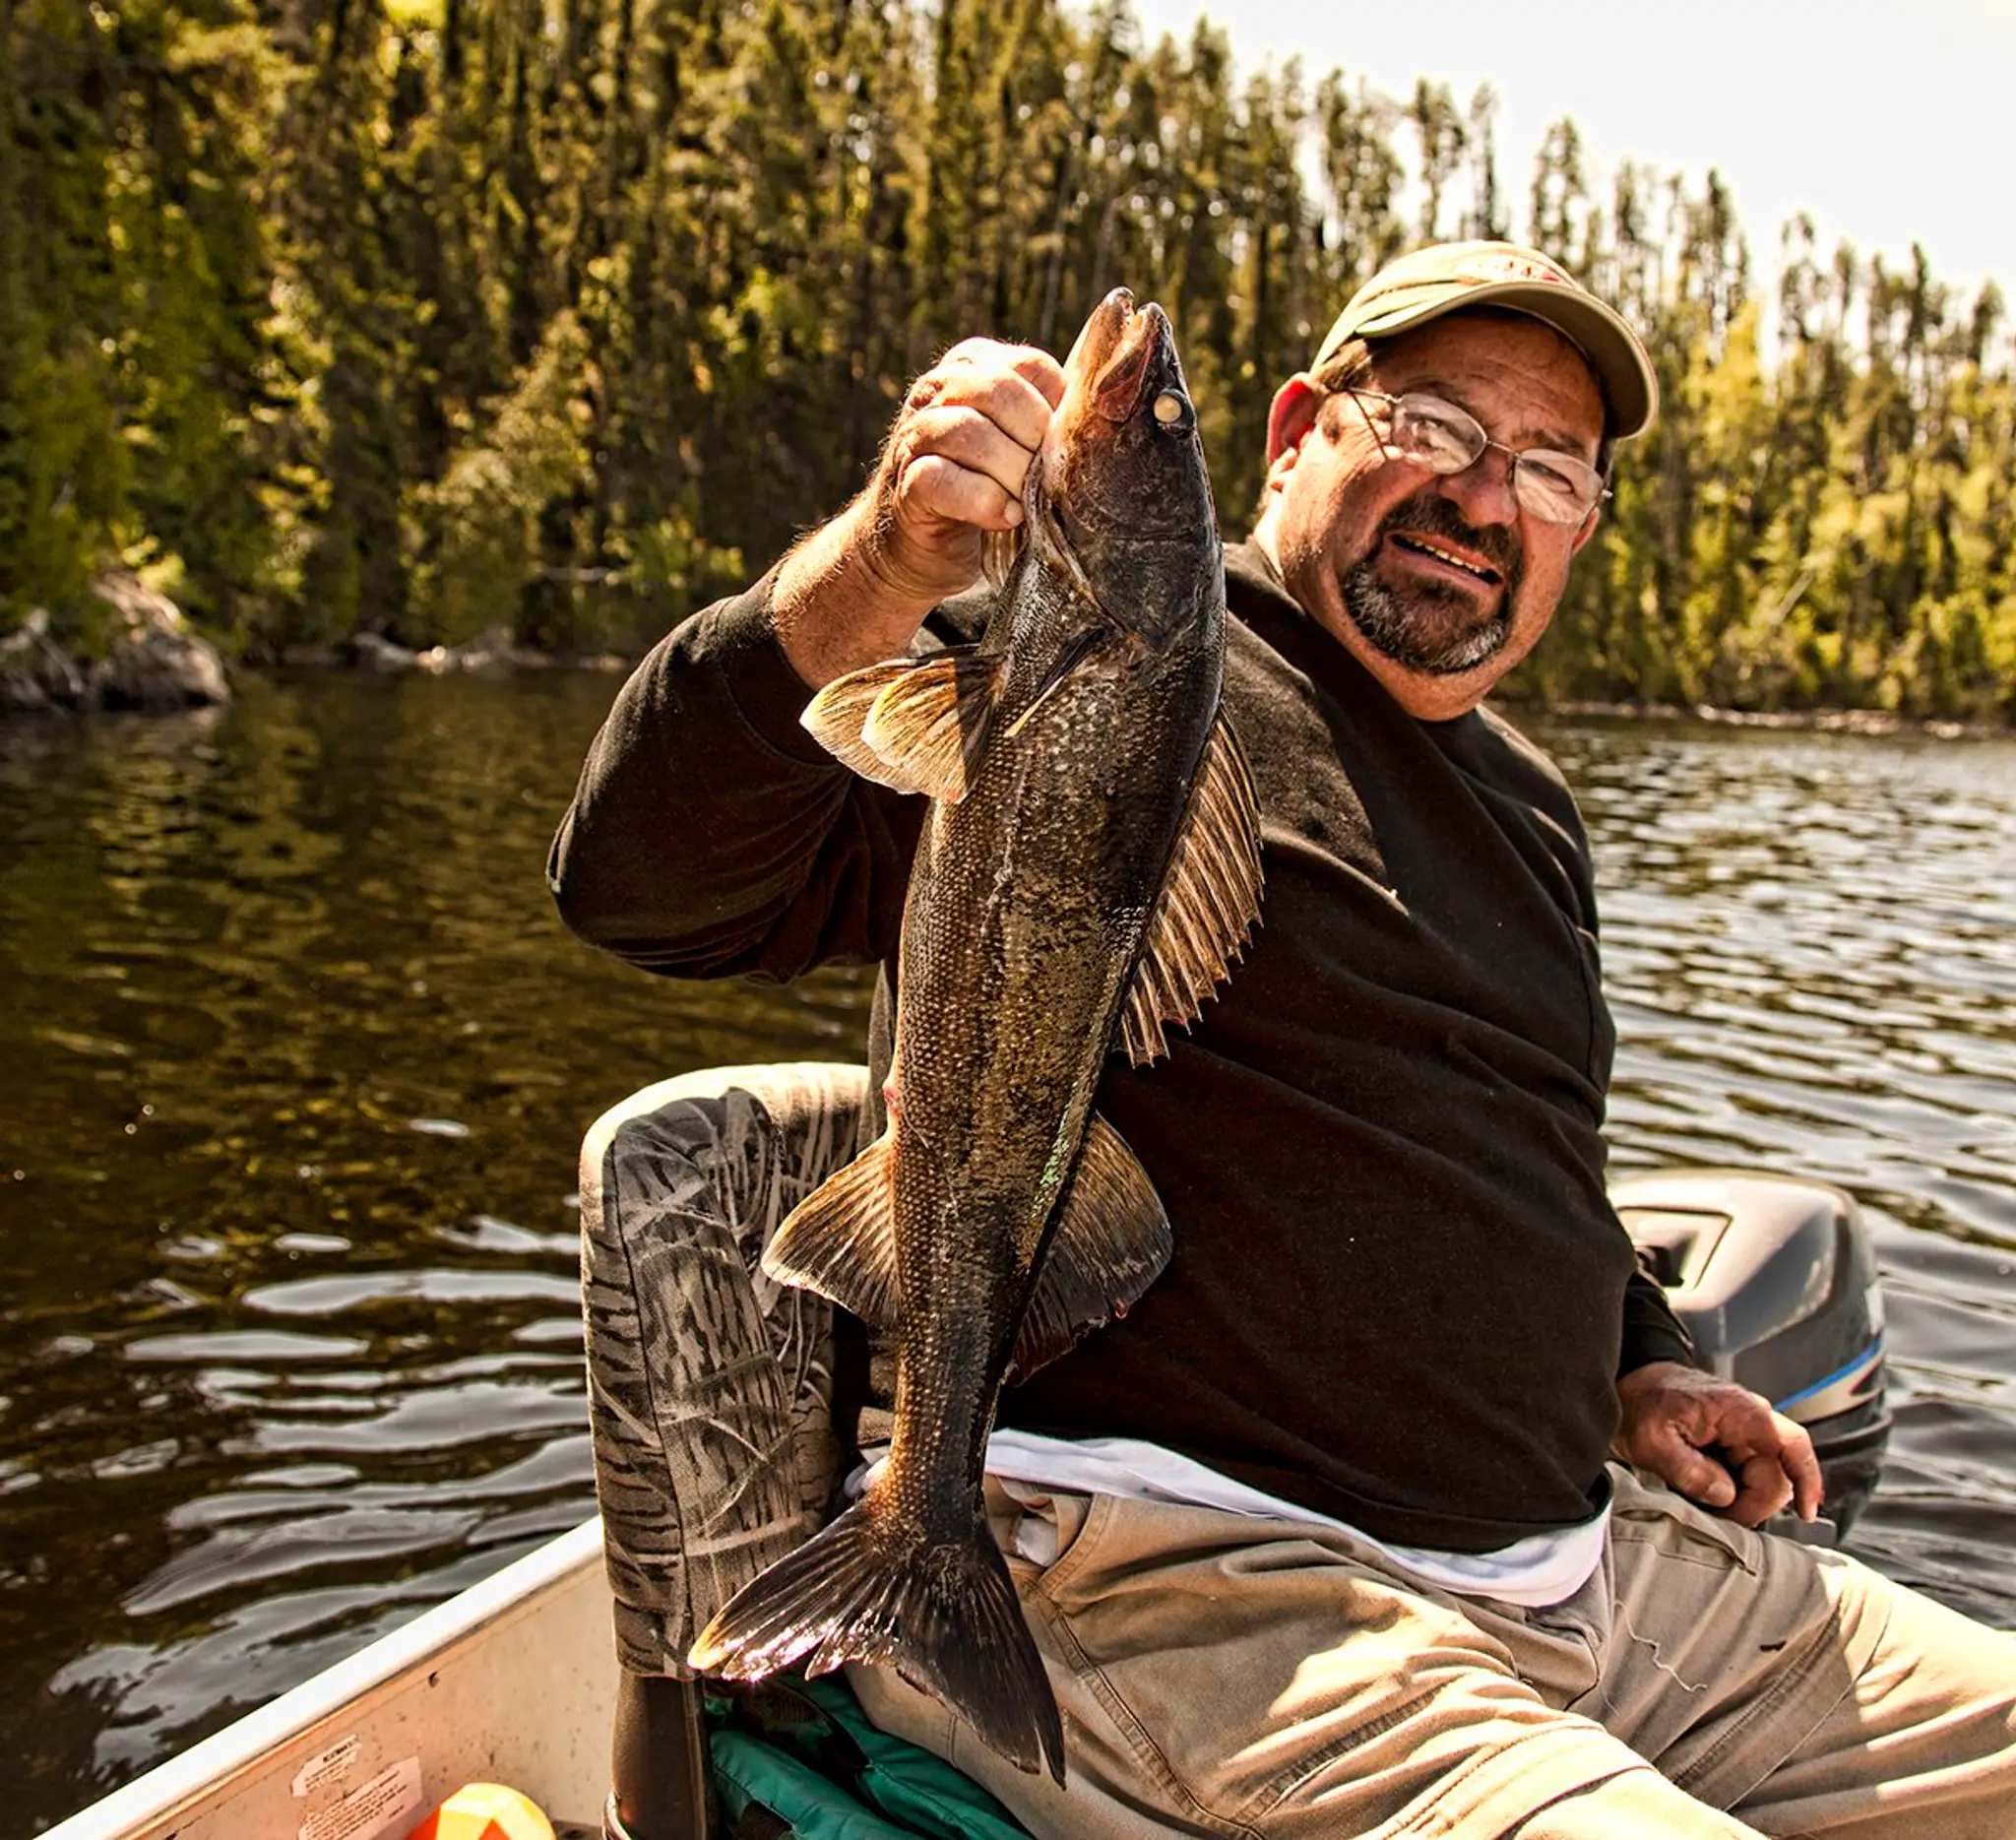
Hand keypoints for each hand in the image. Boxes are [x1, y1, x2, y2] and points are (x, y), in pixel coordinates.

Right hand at [859, 339, 1065, 602]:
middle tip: (1051, 476)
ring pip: (966, 431)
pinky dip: (981, 499)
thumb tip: (1113, 413)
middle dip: (1035, 437)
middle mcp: (937, 390)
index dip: (1059, 407)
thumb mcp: (1023, 445)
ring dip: (1010, 470)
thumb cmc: (988, 490)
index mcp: (972, 366)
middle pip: (997, 390)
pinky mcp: (905, 484)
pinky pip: (940, 478)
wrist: (922, 548)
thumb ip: (1050, 421)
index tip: (1069, 448)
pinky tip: (1005, 517)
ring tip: (1029, 502)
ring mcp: (914, 435)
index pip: (1029, 364)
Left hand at [1613, 1361, 1824, 1526]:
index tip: (1806, 1514)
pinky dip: (1730, 1493)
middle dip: (1750, 1504)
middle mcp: (1750, 1420)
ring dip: (1738, 1500)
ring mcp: (1744, 1433)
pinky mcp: (1734, 1445)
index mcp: (1739, 1412)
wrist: (1628, 1385)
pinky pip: (1745, 1477)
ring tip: (1697, 1493)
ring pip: (1760, 1482)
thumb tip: (1726, 1495)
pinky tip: (1702, 1489)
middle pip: (1775, 1477)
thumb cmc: (1639, 1402)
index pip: (1793, 1446)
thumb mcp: (1651, 1440)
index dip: (1808, 1481)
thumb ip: (1689, 1471)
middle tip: (1713, 1513)